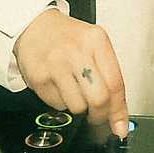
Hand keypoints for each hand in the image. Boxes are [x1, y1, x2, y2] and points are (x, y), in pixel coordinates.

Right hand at [14, 9, 128, 137]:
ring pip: (78, 107)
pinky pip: (57, 106)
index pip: (115, 83)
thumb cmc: (67, 37)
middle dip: (100, 115)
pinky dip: (61, 102)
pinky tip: (58, 86)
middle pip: (98, 99)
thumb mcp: (93, 44)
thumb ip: (109, 75)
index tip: (120, 127)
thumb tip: (118, 115)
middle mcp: (77, 52)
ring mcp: (56, 65)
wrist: (33, 25)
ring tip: (73, 90)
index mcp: (96, 41)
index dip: (119, 111)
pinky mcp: (39, 78)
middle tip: (97, 115)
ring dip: (79, 107)